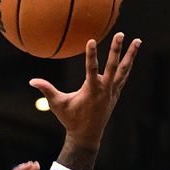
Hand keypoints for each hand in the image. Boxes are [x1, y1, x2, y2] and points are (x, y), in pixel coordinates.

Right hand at [30, 33, 140, 149]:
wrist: (86, 135)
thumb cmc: (70, 119)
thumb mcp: (57, 104)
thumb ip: (47, 90)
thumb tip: (32, 81)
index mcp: (91, 90)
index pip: (91, 68)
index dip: (91, 54)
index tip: (91, 40)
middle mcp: (105, 89)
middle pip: (113, 66)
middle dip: (116, 49)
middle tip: (120, 34)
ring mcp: (112, 91)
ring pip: (124, 70)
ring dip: (131, 55)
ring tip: (138, 41)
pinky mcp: (115, 94)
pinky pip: (123, 77)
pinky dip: (127, 67)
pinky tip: (130, 58)